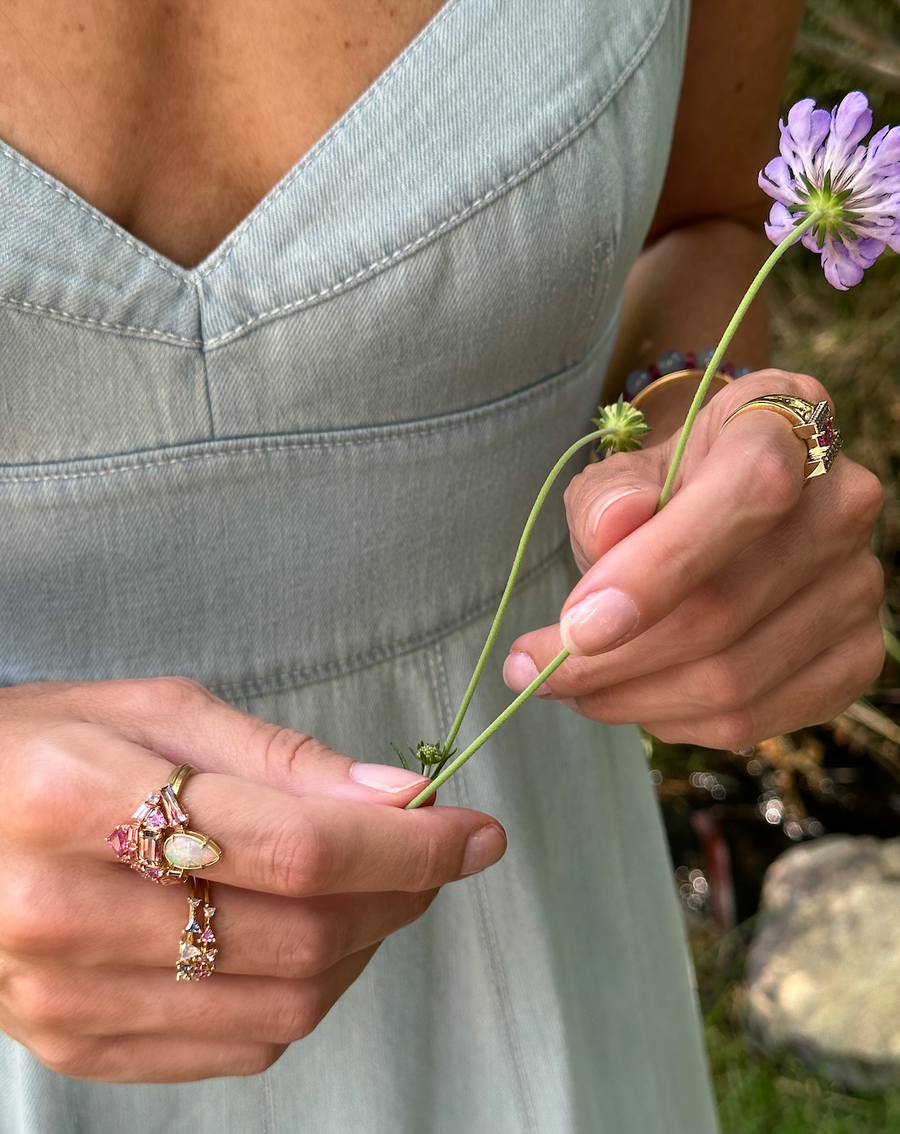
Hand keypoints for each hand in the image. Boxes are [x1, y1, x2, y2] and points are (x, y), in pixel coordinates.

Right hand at [0, 679, 505, 1081]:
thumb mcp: (156, 709)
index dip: (408, 847)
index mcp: (80, 799)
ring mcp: (64, 998)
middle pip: (300, 936)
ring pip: (284, 1005)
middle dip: (400, 895)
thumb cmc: (47, 743)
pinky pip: (239, 1048)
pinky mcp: (74, 1045)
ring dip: (364, 947)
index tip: (475, 833)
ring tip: (374, 890)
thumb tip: (394, 798)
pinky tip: (305, 937)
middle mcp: (61, 914)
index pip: (293, 848)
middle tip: (430, 853)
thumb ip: (281, 757)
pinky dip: (304, 994)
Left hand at [502, 370, 884, 748]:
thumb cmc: (661, 490)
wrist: (717, 513)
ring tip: (573, 686)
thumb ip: (607, 500)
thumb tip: (613, 527)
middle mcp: (841, 502)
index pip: (747, 492)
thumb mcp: (619, 476)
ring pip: (734, 680)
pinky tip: (635, 698)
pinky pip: (755, 720)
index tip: (574, 627)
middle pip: (724, 610)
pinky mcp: (856, 656)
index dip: (658, 569)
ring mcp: (859, 585)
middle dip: (610, 660)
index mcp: (783, 424)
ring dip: (630, 699)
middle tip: (534, 672)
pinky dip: (676, 723)